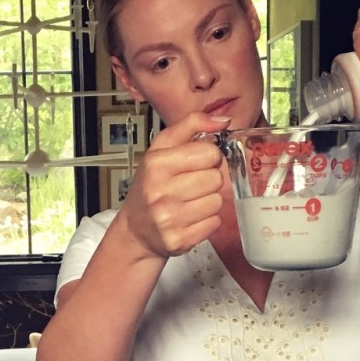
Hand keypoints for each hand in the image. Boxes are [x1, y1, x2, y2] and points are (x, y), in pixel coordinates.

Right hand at [118, 112, 229, 257]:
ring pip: (217, 201)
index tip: (197, 163)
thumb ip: (191, 125)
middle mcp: (161, 192)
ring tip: (191, 202)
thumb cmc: (151, 185)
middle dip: (209, 179)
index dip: (209, 157)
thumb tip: (223, 120)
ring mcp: (170, 219)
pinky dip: (208, 221)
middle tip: (192, 184)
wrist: (136, 229)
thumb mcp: (162, 148)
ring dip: (209, 201)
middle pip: (216, 178)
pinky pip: (214, 223)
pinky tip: (192, 218)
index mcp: (157, 164)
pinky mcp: (180, 240)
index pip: (209, 153)